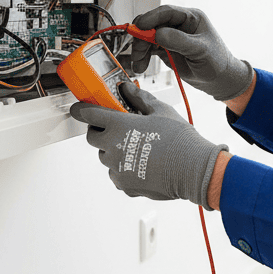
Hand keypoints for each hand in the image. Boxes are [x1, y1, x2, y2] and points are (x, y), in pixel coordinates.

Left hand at [70, 83, 226, 205]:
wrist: (193, 169)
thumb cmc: (179, 139)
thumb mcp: (161, 111)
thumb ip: (139, 99)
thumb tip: (126, 89)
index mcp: (119, 125)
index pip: (89, 115)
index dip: (82, 110)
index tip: (79, 109)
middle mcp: (112, 147)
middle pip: (92, 137)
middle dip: (100, 131)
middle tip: (116, 128)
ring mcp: (116, 168)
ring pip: (105, 157)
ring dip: (113, 150)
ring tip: (136, 148)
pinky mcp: (124, 184)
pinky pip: (117, 174)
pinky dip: (124, 168)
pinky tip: (143, 164)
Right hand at [129, 5, 253, 101]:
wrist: (219, 80)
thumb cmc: (217, 62)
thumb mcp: (201, 50)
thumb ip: (180, 41)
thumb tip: (158, 34)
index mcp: (191, 17)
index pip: (167, 12)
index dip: (151, 18)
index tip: (140, 26)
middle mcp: (179, 24)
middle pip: (153, 24)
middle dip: (142, 37)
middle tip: (137, 52)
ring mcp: (171, 36)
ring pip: (148, 37)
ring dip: (140, 49)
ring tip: (139, 65)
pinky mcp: (165, 49)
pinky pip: (149, 49)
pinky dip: (142, 56)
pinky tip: (140, 65)